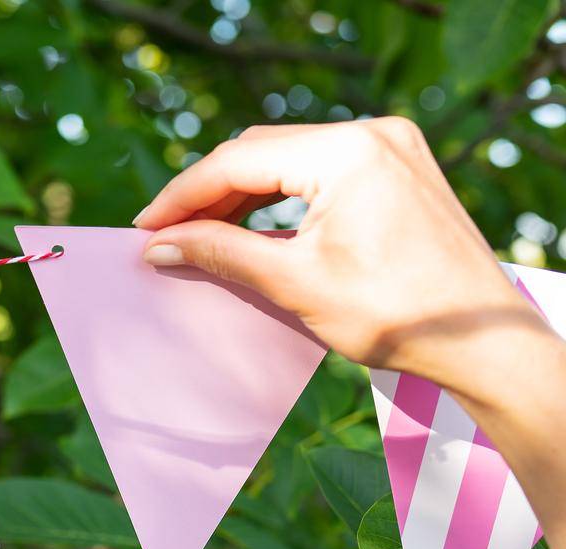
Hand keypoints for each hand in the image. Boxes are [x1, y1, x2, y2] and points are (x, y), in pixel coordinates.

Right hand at [132, 118, 560, 411]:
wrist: (481, 338)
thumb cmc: (393, 313)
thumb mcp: (294, 283)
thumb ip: (221, 253)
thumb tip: (159, 246)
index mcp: (347, 152)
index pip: (239, 161)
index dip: (182, 195)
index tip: (144, 228)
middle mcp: (372, 134)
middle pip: (262, 151)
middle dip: (208, 193)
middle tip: (165, 235)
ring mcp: (391, 147)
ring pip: (290, 159)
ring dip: (242, 195)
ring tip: (200, 235)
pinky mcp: (400, 169)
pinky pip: (323, 170)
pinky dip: (282, 197)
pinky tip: (252, 227)